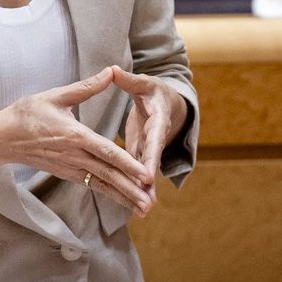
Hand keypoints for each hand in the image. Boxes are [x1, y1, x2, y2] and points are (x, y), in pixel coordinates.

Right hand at [0, 67, 154, 215]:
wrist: (3, 137)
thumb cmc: (27, 114)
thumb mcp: (57, 95)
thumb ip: (87, 87)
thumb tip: (110, 72)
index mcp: (76, 136)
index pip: (107, 152)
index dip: (128, 164)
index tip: (146, 175)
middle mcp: (75, 156)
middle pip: (108, 175)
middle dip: (132, 190)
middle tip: (151, 202)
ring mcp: (70, 168)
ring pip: (102, 184)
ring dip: (124, 196)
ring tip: (144, 208)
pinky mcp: (66, 173)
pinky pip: (92, 185)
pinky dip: (110, 193)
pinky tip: (124, 199)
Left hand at [110, 65, 187, 203]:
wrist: (169, 103)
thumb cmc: (155, 91)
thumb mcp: (144, 84)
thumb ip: (128, 80)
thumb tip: (113, 70)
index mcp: (158, 120)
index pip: (154, 140)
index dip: (151, 157)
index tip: (148, 174)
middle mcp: (156, 138)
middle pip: (152, 162)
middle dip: (149, 182)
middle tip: (148, 203)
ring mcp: (150, 149)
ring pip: (146, 172)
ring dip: (144, 191)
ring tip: (142, 211)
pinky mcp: (142, 155)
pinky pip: (138, 172)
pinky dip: (136, 187)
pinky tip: (133, 206)